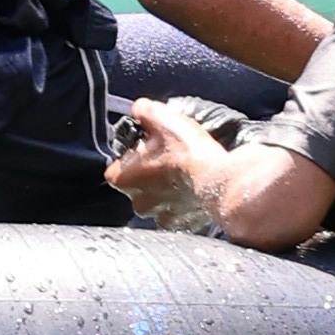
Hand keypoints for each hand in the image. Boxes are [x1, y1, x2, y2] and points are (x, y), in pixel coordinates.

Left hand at [105, 103, 230, 227]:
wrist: (219, 179)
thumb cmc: (187, 152)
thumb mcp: (160, 116)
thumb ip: (142, 111)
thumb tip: (139, 110)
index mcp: (123, 179)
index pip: (115, 166)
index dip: (130, 155)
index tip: (144, 147)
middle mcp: (137, 202)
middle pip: (136, 184)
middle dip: (149, 173)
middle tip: (167, 157)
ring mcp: (160, 216)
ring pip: (157, 200)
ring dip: (166, 189)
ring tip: (183, 172)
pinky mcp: (181, 224)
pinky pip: (177, 212)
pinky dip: (183, 202)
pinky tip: (193, 186)